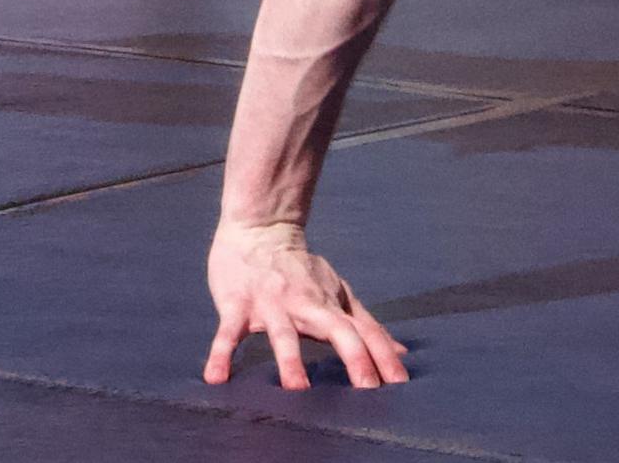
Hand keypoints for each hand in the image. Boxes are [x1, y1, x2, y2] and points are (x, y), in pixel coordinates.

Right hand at [205, 219, 408, 389]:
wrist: (258, 230)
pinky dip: (221, 353)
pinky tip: (216, 378)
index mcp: (330, 305)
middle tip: (367, 389)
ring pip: (282, 334)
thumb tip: (402, 352)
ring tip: (297, 389)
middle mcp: (305, 304)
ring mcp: (270, 305)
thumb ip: (366, 325)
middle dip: (353, 356)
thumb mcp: (337, 293)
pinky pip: (228, 332)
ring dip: (290, 360)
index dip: (382, 355)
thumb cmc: (301, 271)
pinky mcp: (237, 305)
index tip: (400, 384)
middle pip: (335, 330)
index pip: (364, 331)